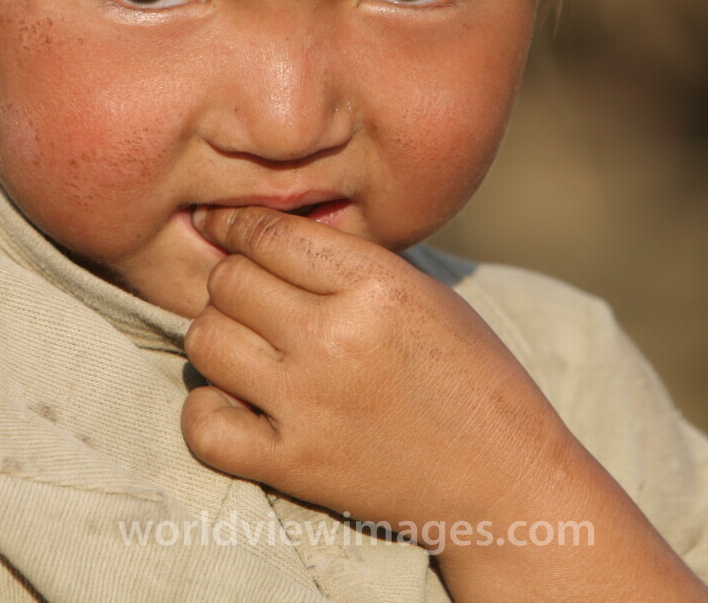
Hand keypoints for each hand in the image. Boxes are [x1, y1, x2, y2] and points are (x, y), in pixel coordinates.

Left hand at [179, 206, 707, 602]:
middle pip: (227, 282)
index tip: (223, 230)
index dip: (235, 226)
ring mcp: (309, 403)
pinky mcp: (293, 465)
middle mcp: (336, 337)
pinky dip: (209, 410)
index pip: (267, 233)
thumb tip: (260, 234)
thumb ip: (347, 261)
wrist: (505, 480)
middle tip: (250, 298)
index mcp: (376, 285)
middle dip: (231, 282)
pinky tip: (239, 402)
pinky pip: (203, 424)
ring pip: (206, 340)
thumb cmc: (469, 375)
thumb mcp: (423, 292)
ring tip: (248, 347)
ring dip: (218, 337)